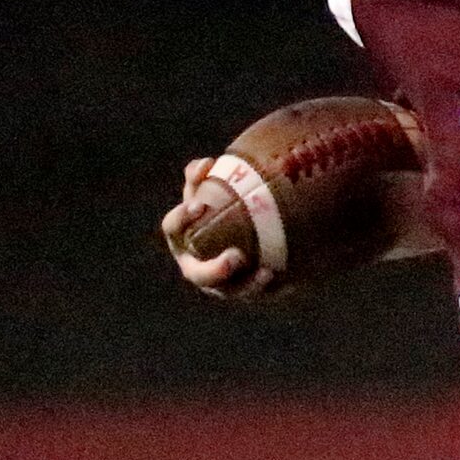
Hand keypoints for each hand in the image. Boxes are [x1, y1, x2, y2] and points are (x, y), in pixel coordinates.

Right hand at [161, 157, 277, 297]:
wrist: (245, 234)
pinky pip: (257, 294)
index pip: (173, 228)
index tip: (200, 205)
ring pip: (231, 291)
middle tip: (237, 256)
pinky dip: (271, 288)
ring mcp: (219, 285)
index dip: (182, 217)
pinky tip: (286, 280)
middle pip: (199, 274)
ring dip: (248, 285)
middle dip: (215, 269)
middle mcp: (195, 267)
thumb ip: (200, 176)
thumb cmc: (218, 207)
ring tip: (266, 273)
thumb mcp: (208, 191)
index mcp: (181, 238)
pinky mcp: (243, 292)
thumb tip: (207, 164)